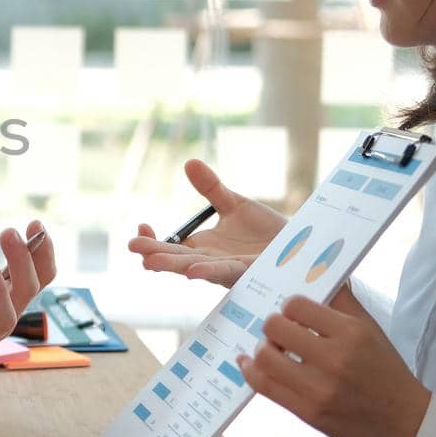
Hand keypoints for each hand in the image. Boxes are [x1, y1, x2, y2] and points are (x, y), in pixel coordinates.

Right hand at [126, 159, 286, 287]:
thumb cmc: (267, 232)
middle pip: (175, 259)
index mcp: (203, 247)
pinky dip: (207, 272)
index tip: (141, 227)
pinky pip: (224, 274)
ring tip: (150, 261)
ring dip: (172, 266)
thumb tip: (190, 162)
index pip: (169, 246)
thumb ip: (212, 188)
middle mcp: (210, 261)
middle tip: (133, 246)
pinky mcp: (247, 274)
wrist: (302, 248)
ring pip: (194, 269)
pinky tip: (192, 270)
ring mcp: (227, 270)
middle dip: (153, 253)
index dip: (152, 240)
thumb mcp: (235, 205)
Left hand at [238, 294, 431, 436]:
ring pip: (264, 357)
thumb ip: (342, 301)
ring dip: (261, 349)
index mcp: (351, 333)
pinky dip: (249, 370)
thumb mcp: (370, 329)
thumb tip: (317, 272)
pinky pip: (264, 385)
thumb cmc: (384, 370)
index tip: (293, 315)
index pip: (296, 305)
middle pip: (275, 327)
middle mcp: (334, 359)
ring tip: (270, 350)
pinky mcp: (307, 411)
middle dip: (272, 326)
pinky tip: (247, 363)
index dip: (289, 308)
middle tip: (278, 333)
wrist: (403, 421)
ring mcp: (319, 388)